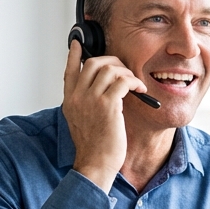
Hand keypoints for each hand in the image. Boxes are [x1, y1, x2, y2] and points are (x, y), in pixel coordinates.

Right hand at [62, 40, 147, 191]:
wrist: (95, 164)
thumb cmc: (93, 147)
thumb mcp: (80, 121)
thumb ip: (84, 103)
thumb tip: (98, 88)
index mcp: (70, 101)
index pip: (69, 70)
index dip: (74, 55)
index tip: (78, 44)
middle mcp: (77, 97)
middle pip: (93, 63)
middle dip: (112, 62)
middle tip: (123, 70)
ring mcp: (91, 100)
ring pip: (110, 69)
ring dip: (126, 72)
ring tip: (133, 84)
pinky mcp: (108, 105)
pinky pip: (123, 81)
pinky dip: (134, 82)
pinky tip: (139, 90)